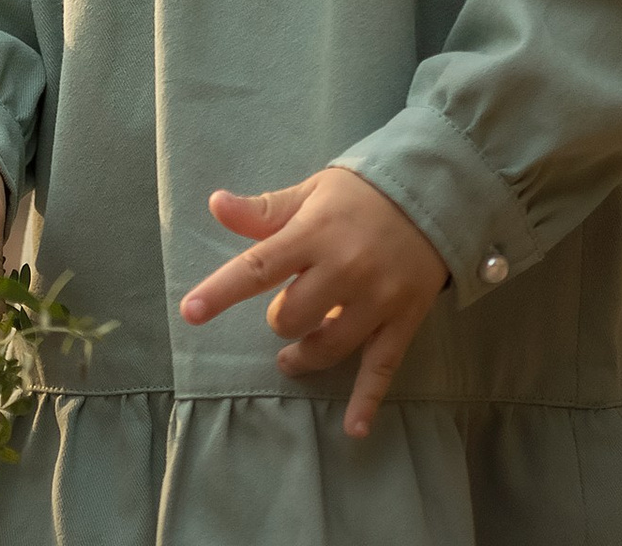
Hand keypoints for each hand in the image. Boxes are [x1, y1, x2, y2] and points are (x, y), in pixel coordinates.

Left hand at [179, 164, 447, 438]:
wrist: (431, 194)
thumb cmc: (358, 196)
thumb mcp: (311, 193)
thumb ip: (264, 210)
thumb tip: (215, 204)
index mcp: (315, 232)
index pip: (259, 264)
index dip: (223, 290)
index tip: (190, 312)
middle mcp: (345, 267)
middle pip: (291, 317)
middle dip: (281, 320)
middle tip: (287, 309)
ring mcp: (376, 297)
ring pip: (328, 347)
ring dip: (304, 356)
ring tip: (294, 355)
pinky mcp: (403, 319)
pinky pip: (382, 367)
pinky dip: (367, 400)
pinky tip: (354, 428)